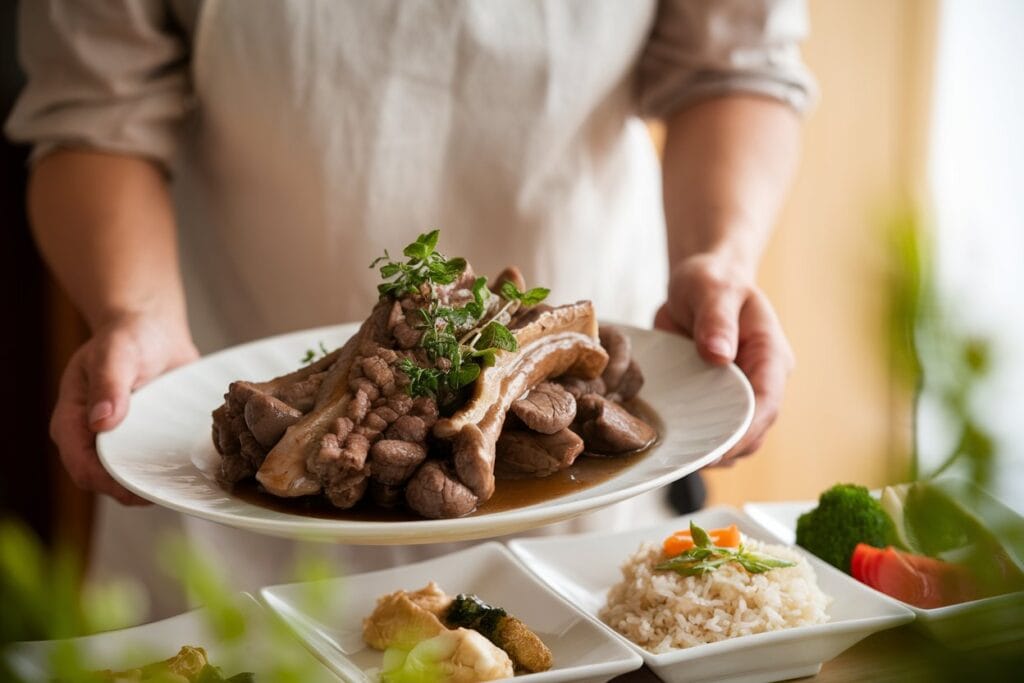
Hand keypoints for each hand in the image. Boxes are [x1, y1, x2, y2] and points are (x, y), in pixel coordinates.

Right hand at [50, 313, 198, 503]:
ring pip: (129, 480)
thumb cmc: (128, 338)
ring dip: (152, 484)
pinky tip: (190, 470)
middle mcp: (91, 438)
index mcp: (73, 420)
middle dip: (133, 490)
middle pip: (104, 482)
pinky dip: (166, 471)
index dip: (107, 482)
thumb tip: (100, 422)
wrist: (152, 332)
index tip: (140, 484)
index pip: (82, 467)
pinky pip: (151, 467)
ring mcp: (118, 442)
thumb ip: (108, 385)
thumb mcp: (116, 353)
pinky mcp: (141, 442)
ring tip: (182, 481)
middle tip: (170, 487)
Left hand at [654, 254, 794, 463]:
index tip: (717, 451)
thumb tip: (719, 354)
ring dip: (710, 453)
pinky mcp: (717, 400)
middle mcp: (761, 381)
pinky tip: (671, 445)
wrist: (701, 282)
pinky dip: (695, 441)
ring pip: (735, 438)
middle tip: (686, 461)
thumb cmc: (711, 281)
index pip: (767, 404)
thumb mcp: (712, 289)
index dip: (745, 433)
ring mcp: (739, 394)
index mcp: (770, 356)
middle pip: (754, 431)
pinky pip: (712, 429)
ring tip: (676, 459)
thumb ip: (716, 318)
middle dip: (725, 451)